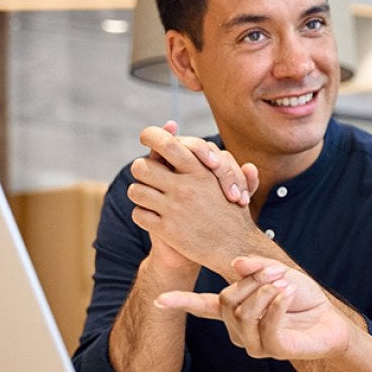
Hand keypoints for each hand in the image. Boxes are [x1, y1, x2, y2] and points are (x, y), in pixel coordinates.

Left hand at [129, 126, 265, 275]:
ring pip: (136, 191)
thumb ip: (195, 152)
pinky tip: (154, 218)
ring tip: (150, 198)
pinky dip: (143, 215)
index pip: (167, 144)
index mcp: (200, 171)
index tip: (145, 137)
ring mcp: (175, 208)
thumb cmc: (231, 210)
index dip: (151, 137)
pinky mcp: (167, 230)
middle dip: (142, 170)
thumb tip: (170, 123)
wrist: (236, 247)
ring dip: (140, 194)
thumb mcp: (224, 178)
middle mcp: (185, 187)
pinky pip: (139, 214)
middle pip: (142, 166)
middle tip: (148, 176)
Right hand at [156, 256, 352, 360]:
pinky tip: (288, 295)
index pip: (202, 306)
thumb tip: (235, 263)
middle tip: (277, 273)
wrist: (329, 320)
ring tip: (286, 285)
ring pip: (243, 313)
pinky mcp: (273, 351)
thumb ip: (257, 267)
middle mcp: (238, 329)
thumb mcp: (278, 273)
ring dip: (266, 293)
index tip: (159, 299)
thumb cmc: (301, 297)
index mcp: (235, 310)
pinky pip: (266, 326)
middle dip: (251, 281)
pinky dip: (277, 305)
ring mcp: (254, 343)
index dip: (180, 302)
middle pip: (226, 300)